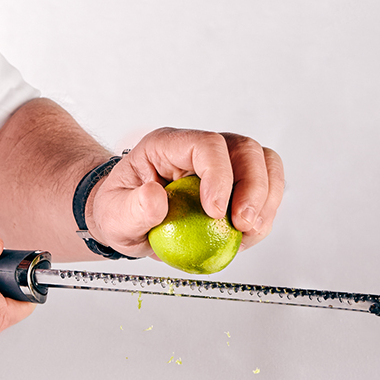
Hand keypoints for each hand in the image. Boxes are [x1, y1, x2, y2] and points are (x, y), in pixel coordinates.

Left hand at [87, 129, 283, 257]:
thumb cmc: (120, 211)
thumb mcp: (113, 216)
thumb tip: (155, 198)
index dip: (218, 174)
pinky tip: (246, 235)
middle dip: (253, 188)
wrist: (129, 220)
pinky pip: (266, 187)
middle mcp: (199, 148)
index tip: (214, 212)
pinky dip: (264, 213)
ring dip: (266, 200)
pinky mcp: (237, 183)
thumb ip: (131, 209)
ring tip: (247, 231)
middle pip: (244, 149)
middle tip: (242, 225)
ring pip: (264, 163)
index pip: (205, 144)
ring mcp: (223, 163)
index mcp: (167, 145)